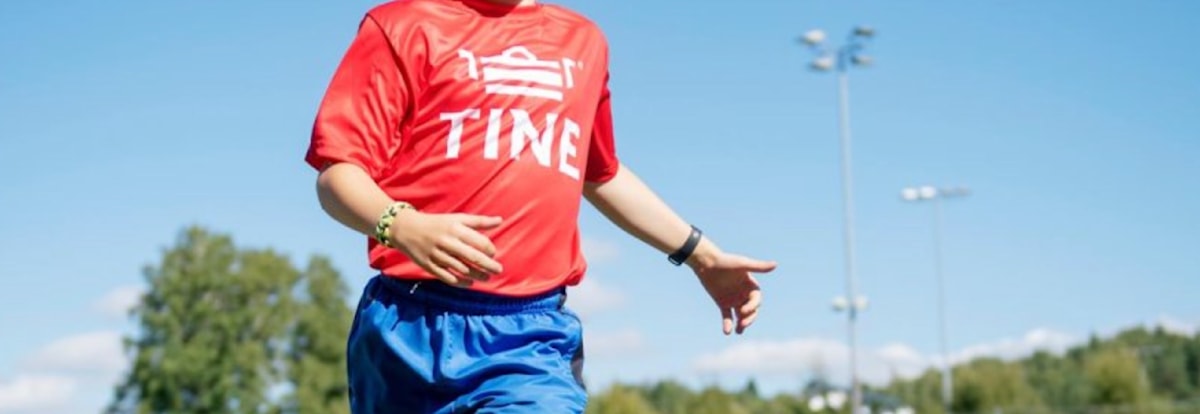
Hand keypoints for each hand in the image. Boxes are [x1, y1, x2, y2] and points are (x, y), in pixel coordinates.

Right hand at [388, 211, 503, 286]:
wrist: (406, 229)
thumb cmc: (437, 223)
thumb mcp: (457, 218)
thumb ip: (479, 221)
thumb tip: (500, 220)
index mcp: (456, 229)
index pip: (479, 242)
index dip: (490, 250)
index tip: (493, 253)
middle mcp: (447, 242)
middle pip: (473, 257)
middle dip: (488, 265)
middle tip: (498, 270)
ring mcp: (437, 255)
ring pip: (462, 269)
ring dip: (477, 275)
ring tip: (486, 278)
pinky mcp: (429, 266)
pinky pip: (448, 277)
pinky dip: (460, 282)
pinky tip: (470, 283)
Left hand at [690, 247, 776, 334]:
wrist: (706, 263)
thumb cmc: (725, 261)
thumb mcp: (742, 264)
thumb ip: (758, 267)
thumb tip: (776, 264)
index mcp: (751, 286)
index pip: (756, 300)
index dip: (752, 307)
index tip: (744, 311)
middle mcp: (744, 294)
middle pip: (751, 311)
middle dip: (749, 318)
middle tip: (742, 324)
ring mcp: (734, 300)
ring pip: (741, 316)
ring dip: (741, 324)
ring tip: (738, 331)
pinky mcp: (723, 304)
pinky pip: (727, 316)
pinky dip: (727, 324)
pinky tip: (726, 332)